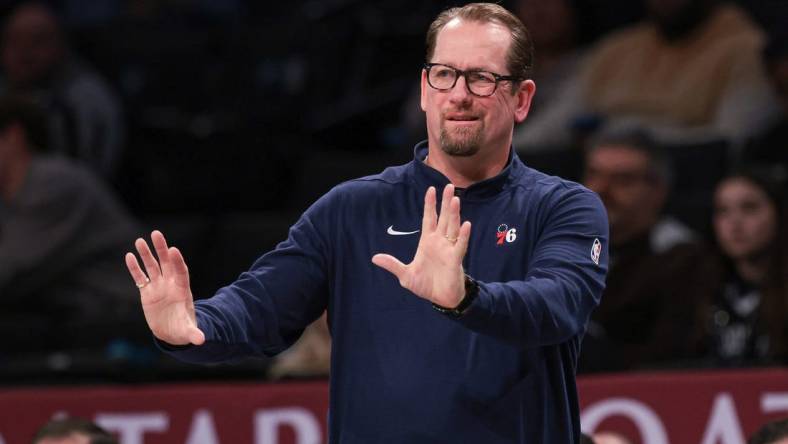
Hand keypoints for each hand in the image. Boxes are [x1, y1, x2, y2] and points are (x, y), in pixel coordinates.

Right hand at [125, 230, 204, 345]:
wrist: (172, 331)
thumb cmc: (183, 328)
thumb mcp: (189, 332)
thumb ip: (194, 334)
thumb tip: (201, 340)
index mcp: (182, 290)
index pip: (181, 272)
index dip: (178, 261)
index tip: (173, 249)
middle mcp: (170, 284)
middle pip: (166, 263)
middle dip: (162, 249)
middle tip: (156, 234)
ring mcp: (158, 287)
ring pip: (152, 267)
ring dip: (146, 254)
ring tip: (139, 241)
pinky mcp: (147, 292)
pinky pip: (140, 277)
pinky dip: (135, 268)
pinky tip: (129, 256)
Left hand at [372, 184, 471, 307]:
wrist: (440, 299)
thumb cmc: (426, 285)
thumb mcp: (405, 275)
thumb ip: (392, 265)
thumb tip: (374, 258)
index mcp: (428, 242)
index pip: (429, 219)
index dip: (430, 205)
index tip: (430, 190)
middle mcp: (440, 242)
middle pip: (443, 218)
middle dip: (445, 203)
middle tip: (448, 186)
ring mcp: (449, 249)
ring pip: (453, 227)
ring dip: (454, 214)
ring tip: (455, 200)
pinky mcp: (455, 260)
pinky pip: (460, 245)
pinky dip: (463, 235)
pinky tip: (466, 224)